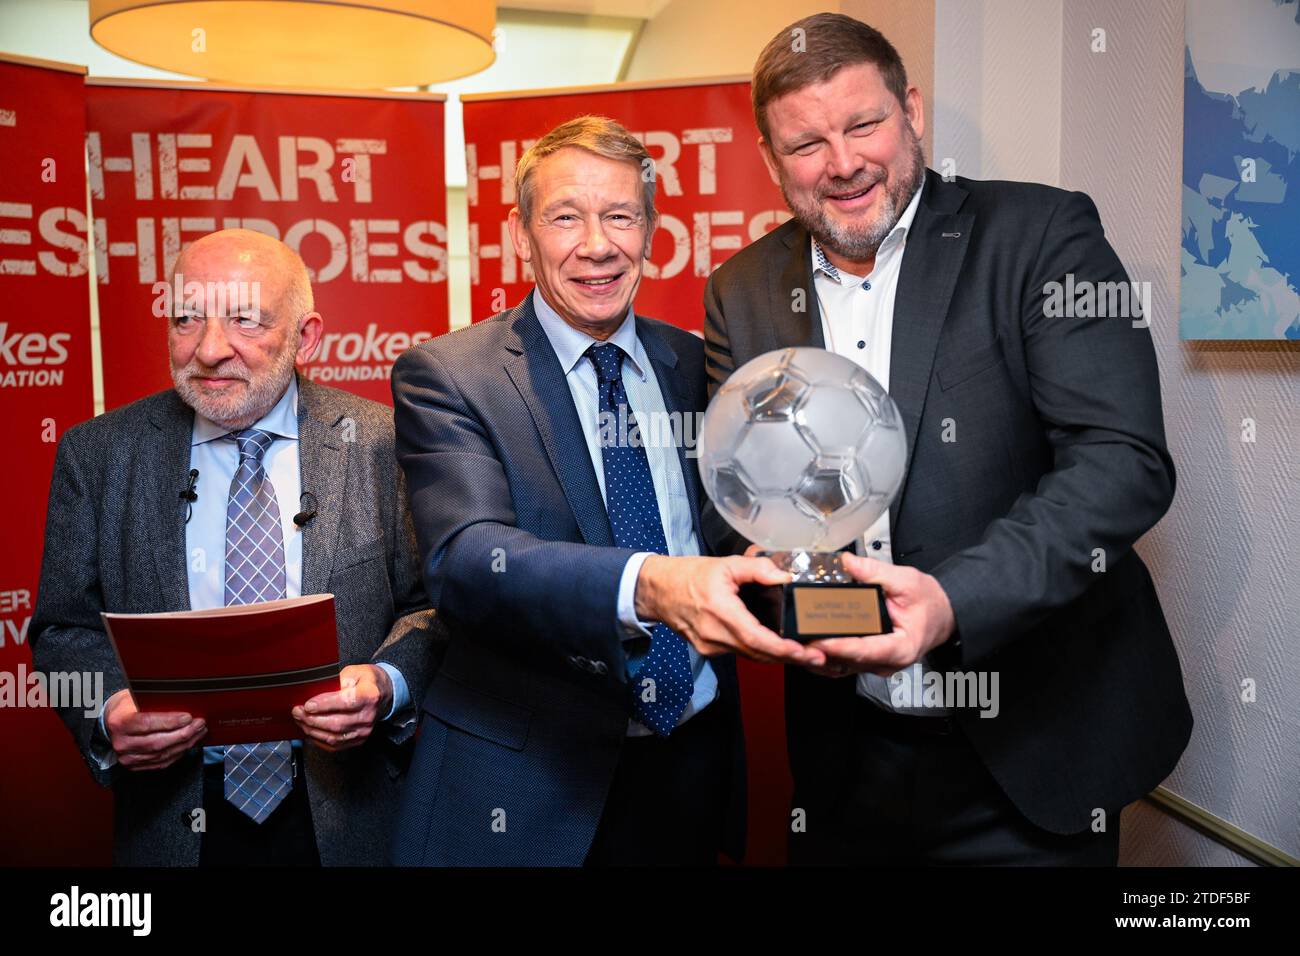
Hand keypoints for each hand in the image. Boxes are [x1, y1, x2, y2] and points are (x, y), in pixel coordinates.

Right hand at [103, 689, 206, 770]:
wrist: (111, 720)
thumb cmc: (127, 705)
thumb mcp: (136, 696)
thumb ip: (155, 701)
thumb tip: (184, 700)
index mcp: (120, 723)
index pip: (148, 723)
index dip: (170, 722)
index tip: (188, 717)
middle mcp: (121, 743)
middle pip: (157, 742)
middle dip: (183, 734)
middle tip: (199, 724)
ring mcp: (127, 757)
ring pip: (161, 754)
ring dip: (184, 744)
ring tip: (198, 732)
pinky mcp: (134, 765)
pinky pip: (160, 762)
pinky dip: (177, 754)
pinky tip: (188, 744)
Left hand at [292, 664, 392, 751]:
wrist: (383, 694)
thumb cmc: (366, 681)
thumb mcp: (353, 672)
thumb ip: (335, 680)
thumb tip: (314, 690)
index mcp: (370, 695)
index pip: (345, 703)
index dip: (324, 705)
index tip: (307, 705)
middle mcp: (368, 716)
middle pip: (337, 723)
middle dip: (312, 719)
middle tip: (297, 712)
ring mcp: (364, 730)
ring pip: (333, 737)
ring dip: (312, 730)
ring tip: (300, 721)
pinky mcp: (359, 740)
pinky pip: (335, 745)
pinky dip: (319, 740)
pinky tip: (310, 731)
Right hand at [633, 554, 825, 665]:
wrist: (657, 590)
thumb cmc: (688, 575)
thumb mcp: (725, 564)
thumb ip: (757, 568)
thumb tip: (784, 576)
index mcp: (719, 611)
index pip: (756, 638)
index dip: (782, 649)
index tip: (804, 652)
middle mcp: (714, 635)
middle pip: (758, 653)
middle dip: (789, 657)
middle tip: (817, 657)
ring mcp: (710, 646)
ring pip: (750, 656)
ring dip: (776, 656)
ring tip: (803, 654)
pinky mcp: (709, 650)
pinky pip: (740, 653)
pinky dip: (759, 651)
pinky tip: (776, 647)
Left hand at [806, 554, 955, 676]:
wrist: (942, 615)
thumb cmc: (929, 602)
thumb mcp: (907, 581)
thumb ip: (876, 572)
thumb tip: (849, 562)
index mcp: (900, 648)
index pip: (865, 651)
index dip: (839, 647)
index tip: (818, 641)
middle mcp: (886, 663)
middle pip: (847, 661)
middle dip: (820, 652)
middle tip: (795, 639)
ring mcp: (876, 665)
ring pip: (841, 666)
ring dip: (818, 656)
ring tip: (795, 641)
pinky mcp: (867, 661)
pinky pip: (842, 662)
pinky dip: (824, 655)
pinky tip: (806, 643)